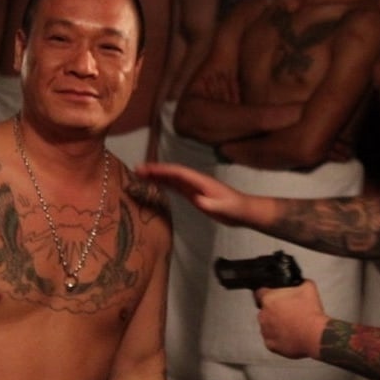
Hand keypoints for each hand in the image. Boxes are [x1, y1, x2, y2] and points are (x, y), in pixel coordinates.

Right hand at [134, 162, 248, 226]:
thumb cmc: (234, 209)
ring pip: (172, 179)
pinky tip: (155, 186)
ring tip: (140, 176)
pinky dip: (164, 185)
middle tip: (136, 170)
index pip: (178, 172)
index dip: (162, 170)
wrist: (243, 211)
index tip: (147, 169)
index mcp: (200, 181)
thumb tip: (198, 201)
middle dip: (155, 170)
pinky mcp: (194, 194)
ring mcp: (194, 187)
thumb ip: (212, 204)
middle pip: (172, 173)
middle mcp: (195, 181)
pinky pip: (176, 187)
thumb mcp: (224, 208)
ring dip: (157, 176)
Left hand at [256, 280, 327, 359]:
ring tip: (291, 325)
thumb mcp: (308, 287)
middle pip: (265, 309)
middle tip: (288, 312)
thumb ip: (299, 282)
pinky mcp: (270, 345)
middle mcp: (263, 315)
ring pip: (267, 325)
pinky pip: (271, 339)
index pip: (260, 292)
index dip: (268, 293)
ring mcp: (265, 331)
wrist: (316, 335)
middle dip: (274, 310)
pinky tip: (290, 335)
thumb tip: (298, 282)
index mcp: (269, 299)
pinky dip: (278, 337)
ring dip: (275, 324)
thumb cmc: (310, 313)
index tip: (275, 296)